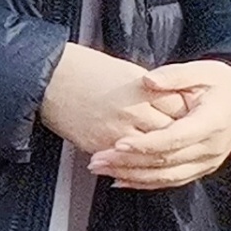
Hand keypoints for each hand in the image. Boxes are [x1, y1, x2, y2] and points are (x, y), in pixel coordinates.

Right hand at [41, 45, 175, 166]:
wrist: (43, 78)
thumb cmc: (80, 68)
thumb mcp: (125, 70)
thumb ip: (151, 89)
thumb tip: (171, 104)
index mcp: (140, 89)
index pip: (180, 108)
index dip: (187, 112)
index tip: (186, 114)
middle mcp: (131, 113)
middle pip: (170, 133)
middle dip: (176, 134)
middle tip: (178, 134)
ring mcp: (114, 132)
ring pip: (150, 153)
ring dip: (157, 152)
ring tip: (158, 148)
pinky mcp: (98, 146)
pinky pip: (126, 162)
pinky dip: (135, 161)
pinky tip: (138, 158)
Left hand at [94, 58, 230, 186]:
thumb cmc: (220, 84)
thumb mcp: (202, 72)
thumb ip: (174, 75)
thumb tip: (148, 80)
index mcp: (211, 122)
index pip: (175, 138)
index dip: (146, 144)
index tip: (118, 144)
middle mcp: (211, 147)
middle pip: (166, 161)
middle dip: (128, 162)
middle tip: (97, 160)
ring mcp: (207, 161)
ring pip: (166, 176)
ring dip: (131, 175)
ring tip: (100, 169)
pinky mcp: (201, 167)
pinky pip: (172, 180)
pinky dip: (145, 183)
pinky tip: (120, 180)